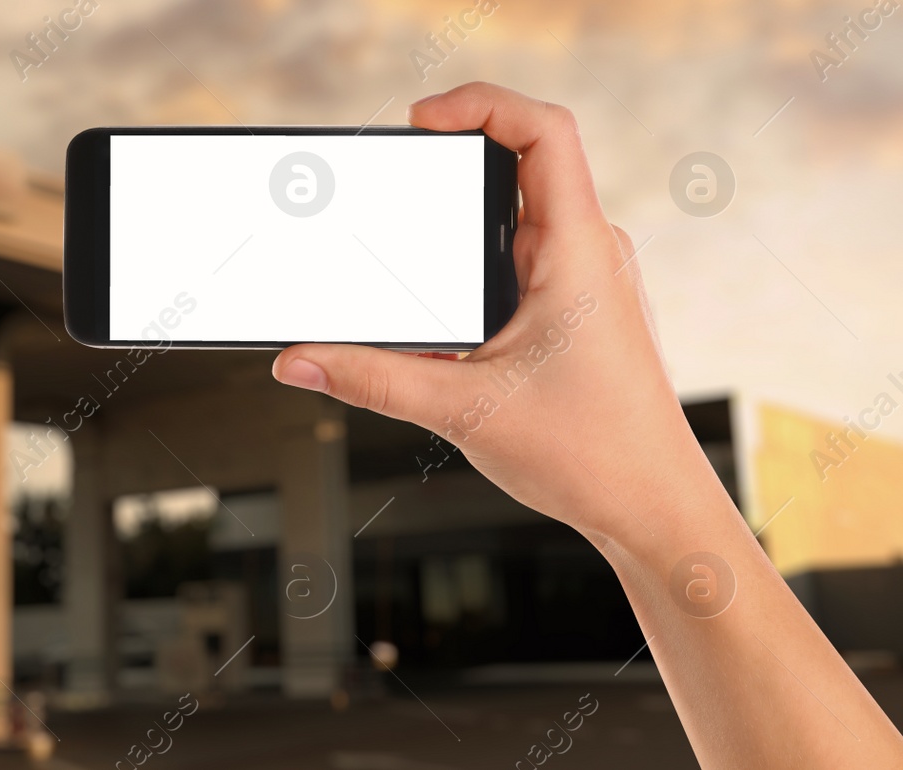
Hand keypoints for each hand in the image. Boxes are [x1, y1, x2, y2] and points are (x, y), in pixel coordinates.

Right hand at [272, 83, 707, 544]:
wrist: (651, 508)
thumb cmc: (594, 456)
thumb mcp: (461, 410)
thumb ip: (370, 379)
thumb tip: (300, 360)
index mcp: (577, 253)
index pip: (545, 131)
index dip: (481, 104)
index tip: (421, 121)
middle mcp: (590, 254)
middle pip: (524, 161)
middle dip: (456, 157)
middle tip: (399, 172)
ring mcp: (588, 280)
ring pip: (522, 213)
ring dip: (467, 213)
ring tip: (414, 231)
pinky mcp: (578, 309)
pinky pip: (525, 255)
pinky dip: (479, 257)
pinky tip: (442, 300)